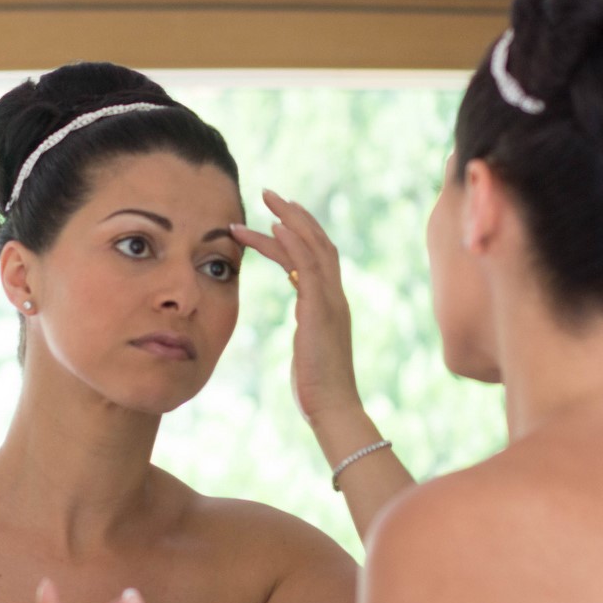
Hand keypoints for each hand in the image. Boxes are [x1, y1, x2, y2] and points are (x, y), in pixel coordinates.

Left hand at [231, 190, 361, 425]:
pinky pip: (306, 267)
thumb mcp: (309, 352)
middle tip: (271, 194)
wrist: (332, 408)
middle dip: (295, 215)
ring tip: (267, 199)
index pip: (319, 257)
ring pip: (313, 247)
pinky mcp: (319, 310)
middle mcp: (335, 296)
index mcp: (331, 305)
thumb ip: (308, 335)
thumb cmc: (317, 389)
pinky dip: (292, 244)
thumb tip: (303, 335)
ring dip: (289, 220)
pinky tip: (274, 227)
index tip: (279, 215)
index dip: (301, 233)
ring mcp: (330, 301)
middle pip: (319, 242)